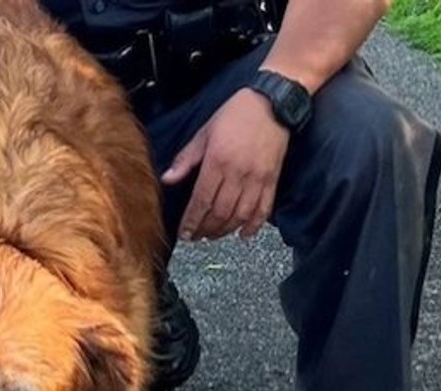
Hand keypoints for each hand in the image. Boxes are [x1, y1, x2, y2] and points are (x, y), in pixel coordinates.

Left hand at [161, 88, 290, 241]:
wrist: (272, 103)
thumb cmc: (236, 115)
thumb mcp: (204, 133)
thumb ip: (186, 159)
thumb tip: (168, 179)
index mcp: (217, 161)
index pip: (201, 200)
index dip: (191, 221)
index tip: (184, 233)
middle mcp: (238, 173)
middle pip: (219, 212)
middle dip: (205, 229)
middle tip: (196, 236)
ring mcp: (257, 178)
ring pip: (240, 215)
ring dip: (225, 230)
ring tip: (214, 236)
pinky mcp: (272, 179)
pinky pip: (263, 209)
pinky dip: (253, 225)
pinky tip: (244, 234)